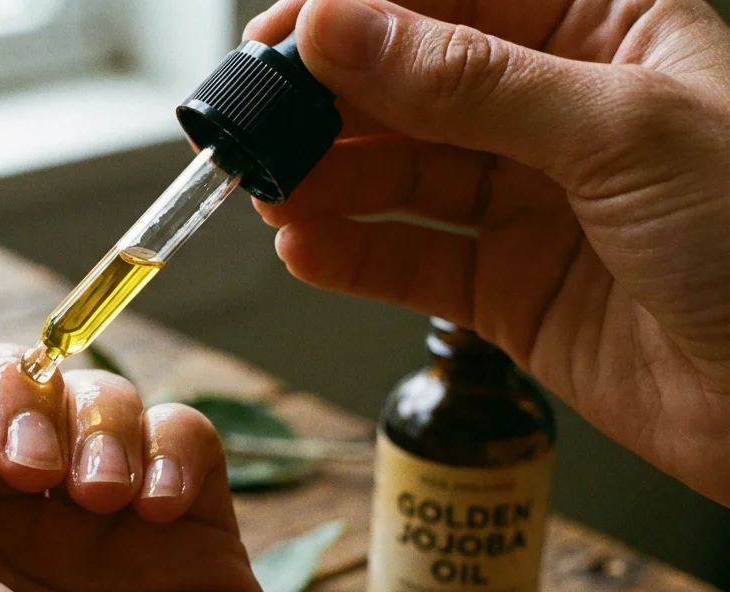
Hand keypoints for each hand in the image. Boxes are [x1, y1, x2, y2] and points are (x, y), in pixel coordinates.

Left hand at [0, 343, 313, 591]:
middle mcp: (3, 531)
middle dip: (9, 394)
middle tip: (21, 470)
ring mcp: (100, 532)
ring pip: (91, 395)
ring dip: (92, 419)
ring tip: (99, 498)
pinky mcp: (190, 538)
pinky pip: (183, 436)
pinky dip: (171, 447)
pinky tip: (158, 510)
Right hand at [247, 0, 729, 503]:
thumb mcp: (614, 132)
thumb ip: (466, 82)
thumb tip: (342, 27)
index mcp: (604, 30)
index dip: (360, 8)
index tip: (282, 33)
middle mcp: (558, 110)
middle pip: (411, 84)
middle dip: (327, 101)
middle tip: (253, 122)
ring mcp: (530, 201)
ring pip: (398, 172)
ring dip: (324, 179)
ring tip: (264, 189)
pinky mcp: (508, 287)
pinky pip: (410, 260)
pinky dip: (350, 255)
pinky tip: (304, 246)